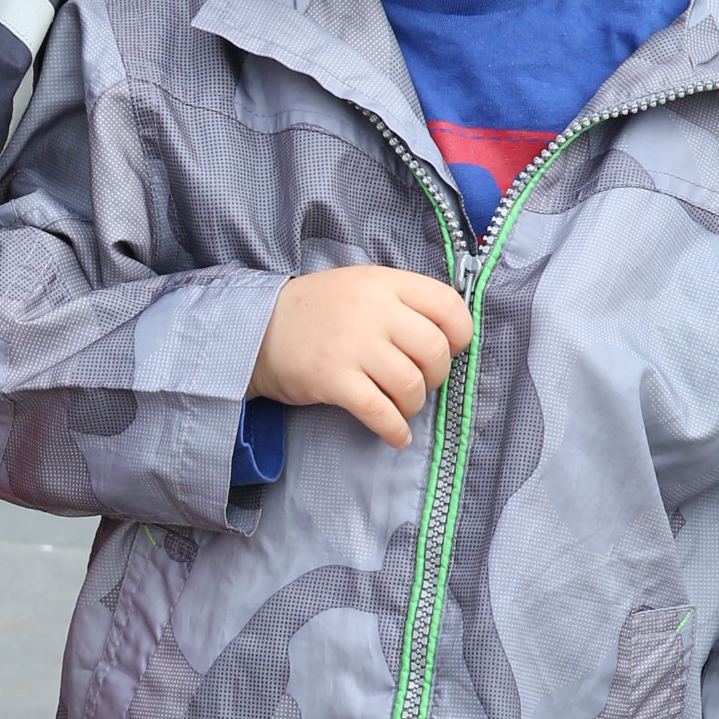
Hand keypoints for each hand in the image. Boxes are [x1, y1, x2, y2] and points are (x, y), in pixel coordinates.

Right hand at [248, 265, 471, 449]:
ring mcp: (353, 345)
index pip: (447, 304)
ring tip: (401, 407)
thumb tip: (446, 337)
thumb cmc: (317, 312)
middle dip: (436, 376)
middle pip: (434, 350)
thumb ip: (400, 301)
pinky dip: (394, 429)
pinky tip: (396, 435)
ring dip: (413, 405)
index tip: (451, 348)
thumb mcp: (360, 286)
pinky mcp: (334, 379)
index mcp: (384, 283)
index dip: (460, 333)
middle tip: (420, 382)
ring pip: (411, 385)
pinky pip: (380, 412)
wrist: (259, 330)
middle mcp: (372, 310)